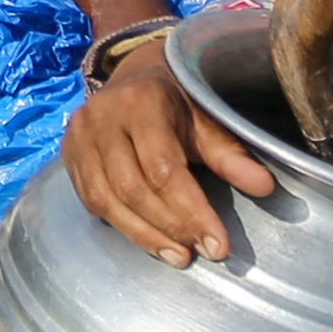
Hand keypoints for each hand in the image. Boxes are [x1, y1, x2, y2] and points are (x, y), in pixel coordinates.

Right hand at [61, 32, 272, 266]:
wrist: (135, 75)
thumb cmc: (178, 102)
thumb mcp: (207, 120)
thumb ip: (230, 154)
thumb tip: (265, 187)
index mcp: (140, 102)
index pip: (163, 169)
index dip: (191, 211)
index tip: (219, 244)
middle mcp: (101, 118)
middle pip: (132, 189)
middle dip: (171, 227)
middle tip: (202, 251)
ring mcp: (78, 137)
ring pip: (106, 200)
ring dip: (145, 236)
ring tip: (179, 256)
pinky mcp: (67, 155)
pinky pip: (91, 201)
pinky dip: (122, 226)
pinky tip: (150, 239)